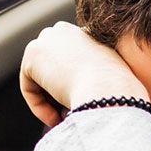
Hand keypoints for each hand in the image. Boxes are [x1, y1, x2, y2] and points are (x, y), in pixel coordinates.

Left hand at [19, 21, 148, 126]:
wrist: (111, 92)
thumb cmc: (120, 94)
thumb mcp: (113, 83)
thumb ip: (97, 81)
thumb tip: (81, 96)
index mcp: (88, 33)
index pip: (69, 63)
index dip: (73, 88)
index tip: (81, 107)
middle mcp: (67, 30)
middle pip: (50, 69)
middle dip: (56, 94)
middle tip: (68, 116)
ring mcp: (48, 39)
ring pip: (40, 80)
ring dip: (50, 103)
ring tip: (66, 120)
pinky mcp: (32, 54)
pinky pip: (29, 87)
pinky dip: (39, 107)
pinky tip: (56, 118)